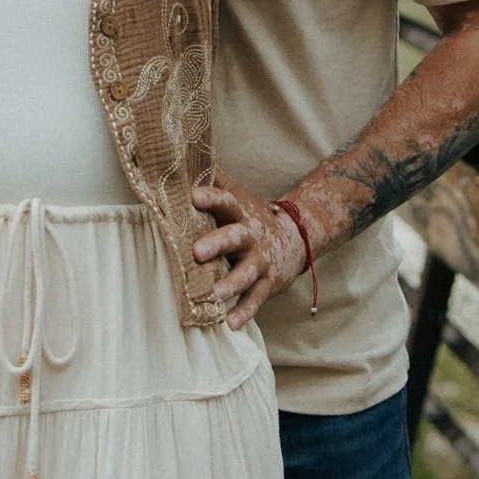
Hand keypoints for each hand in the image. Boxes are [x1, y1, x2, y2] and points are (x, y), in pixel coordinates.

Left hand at [190, 169, 310, 329]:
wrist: (296, 239)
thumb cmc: (252, 217)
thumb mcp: (237, 195)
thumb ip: (214, 180)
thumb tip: (181, 154)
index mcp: (240, 213)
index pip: (226, 201)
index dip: (211, 198)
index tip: (193, 195)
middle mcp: (251, 237)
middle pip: (235, 237)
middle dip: (217, 244)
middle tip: (196, 252)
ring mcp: (261, 262)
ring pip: (246, 274)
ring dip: (230, 285)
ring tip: (214, 295)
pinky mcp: (267, 284)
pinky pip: (255, 301)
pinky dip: (243, 313)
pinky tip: (229, 324)